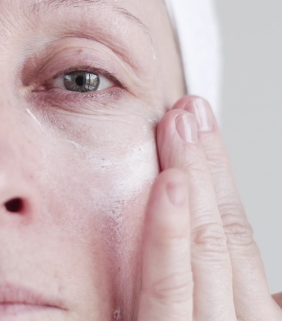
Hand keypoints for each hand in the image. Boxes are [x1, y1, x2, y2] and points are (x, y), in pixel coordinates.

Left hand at [138, 96, 281, 319]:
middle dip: (206, 166)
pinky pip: (167, 290)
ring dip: (195, 180)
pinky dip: (169, 238)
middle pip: (223, 234)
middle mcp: (231, 319)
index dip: (220, 177)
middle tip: (187, 110)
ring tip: (178, 126)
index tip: (201, 126)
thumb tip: (239, 268)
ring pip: (205, 249)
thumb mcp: (210, 318)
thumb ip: (220, 294)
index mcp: (244, 314)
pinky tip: (170, 186)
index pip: (237, 238)